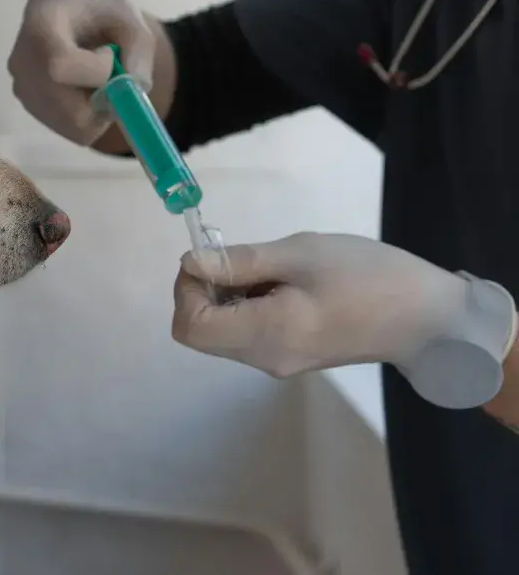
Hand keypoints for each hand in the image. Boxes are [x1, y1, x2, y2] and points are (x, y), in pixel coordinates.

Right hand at [8, 0, 157, 145]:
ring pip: (74, 125)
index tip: (110, 52)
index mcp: (41, 26)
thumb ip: (139, 48)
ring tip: (93, 74)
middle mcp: (22, 62)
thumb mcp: (127, 15)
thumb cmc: (94, 6)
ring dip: (98, 108)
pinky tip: (82, 86)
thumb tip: (136, 88)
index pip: (60, 66)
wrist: (60, 5)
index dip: (97, 72)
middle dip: (105, 99)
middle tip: (110, 71)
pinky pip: (70, 129)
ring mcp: (22, 88)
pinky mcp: (29, 107)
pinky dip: (89, 116)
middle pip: (69, 109)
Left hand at [172, 232, 516, 407]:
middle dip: (205, 290)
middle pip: (202, 331)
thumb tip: (190, 263)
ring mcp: (279, 362)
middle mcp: (265, 359)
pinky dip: (249, 305)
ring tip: (272, 269)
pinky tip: (283, 284)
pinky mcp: (293, 356)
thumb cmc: (367, 276)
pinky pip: (249, 333)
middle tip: (241, 258)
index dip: (186, 289)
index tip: (212, 259)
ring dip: (229, 296)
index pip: (189, 327)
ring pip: (223, 332)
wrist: (429, 317)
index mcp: (265, 336)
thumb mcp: (300, 255)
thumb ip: (240, 262)